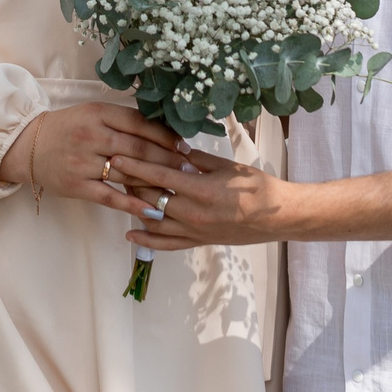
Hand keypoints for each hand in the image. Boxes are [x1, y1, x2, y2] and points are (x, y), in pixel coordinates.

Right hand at [0, 101, 187, 220]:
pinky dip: (133, 204)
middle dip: (168, 159)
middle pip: (138, 149)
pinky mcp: (77, 186)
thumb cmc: (68, 128)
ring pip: (127, 172)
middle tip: (190, 168)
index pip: (139, 123)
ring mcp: (84, 162)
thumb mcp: (93, 114)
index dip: (165, 136)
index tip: (185, 146)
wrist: (28, 146)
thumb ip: (122, 120)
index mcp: (98, 114)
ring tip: (178, 189)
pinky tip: (152, 210)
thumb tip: (163, 130)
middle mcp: (92, 136)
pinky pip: (110, 196)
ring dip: (155, 182)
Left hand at [111, 148, 295, 249]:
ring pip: (154, 220)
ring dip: (135, 207)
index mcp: (201, 189)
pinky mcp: (198, 241)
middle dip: (130, 183)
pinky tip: (131, 234)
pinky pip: (167, 243)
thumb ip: (197, 159)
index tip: (117, 157)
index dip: (136, 165)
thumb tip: (173, 147)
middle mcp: (193, 213)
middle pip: (151, 197)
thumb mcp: (227, 166)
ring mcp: (194, 230)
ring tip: (118, 194)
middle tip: (113, 171)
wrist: (278, 217)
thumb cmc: (257, 186)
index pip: (159, 175)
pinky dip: (148, 239)